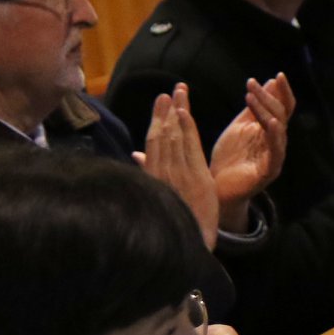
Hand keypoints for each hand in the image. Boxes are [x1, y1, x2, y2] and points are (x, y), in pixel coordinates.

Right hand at [134, 86, 217, 250]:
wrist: (190, 243)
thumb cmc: (174, 220)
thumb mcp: (158, 194)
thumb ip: (148, 171)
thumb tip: (137, 154)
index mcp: (154, 175)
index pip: (153, 141)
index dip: (156, 119)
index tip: (159, 101)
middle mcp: (163, 172)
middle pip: (163, 134)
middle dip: (166, 111)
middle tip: (169, 90)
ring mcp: (179, 173)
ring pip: (175, 136)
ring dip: (176, 112)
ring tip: (178, 92)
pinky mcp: (197, 177)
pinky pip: (191, 147)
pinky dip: (186, 128)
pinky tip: (184, 112)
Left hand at [208, 73, 294, 230]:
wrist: (217, 189)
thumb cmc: (230, 158)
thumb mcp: (240, 127)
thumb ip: (254, 108)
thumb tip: (269, 82)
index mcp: (270, 131)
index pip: (283, 107)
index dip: (283, 92)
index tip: (278, 75)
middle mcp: (276, 143)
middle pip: (280, 115)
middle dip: (267, 96)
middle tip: (251, 83)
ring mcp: (274, 158)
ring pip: (278, 130)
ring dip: (266, 111)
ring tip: (253, 96)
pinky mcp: (268, 172)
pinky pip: (276, 153)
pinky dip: (275, 137)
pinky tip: (272, 123)